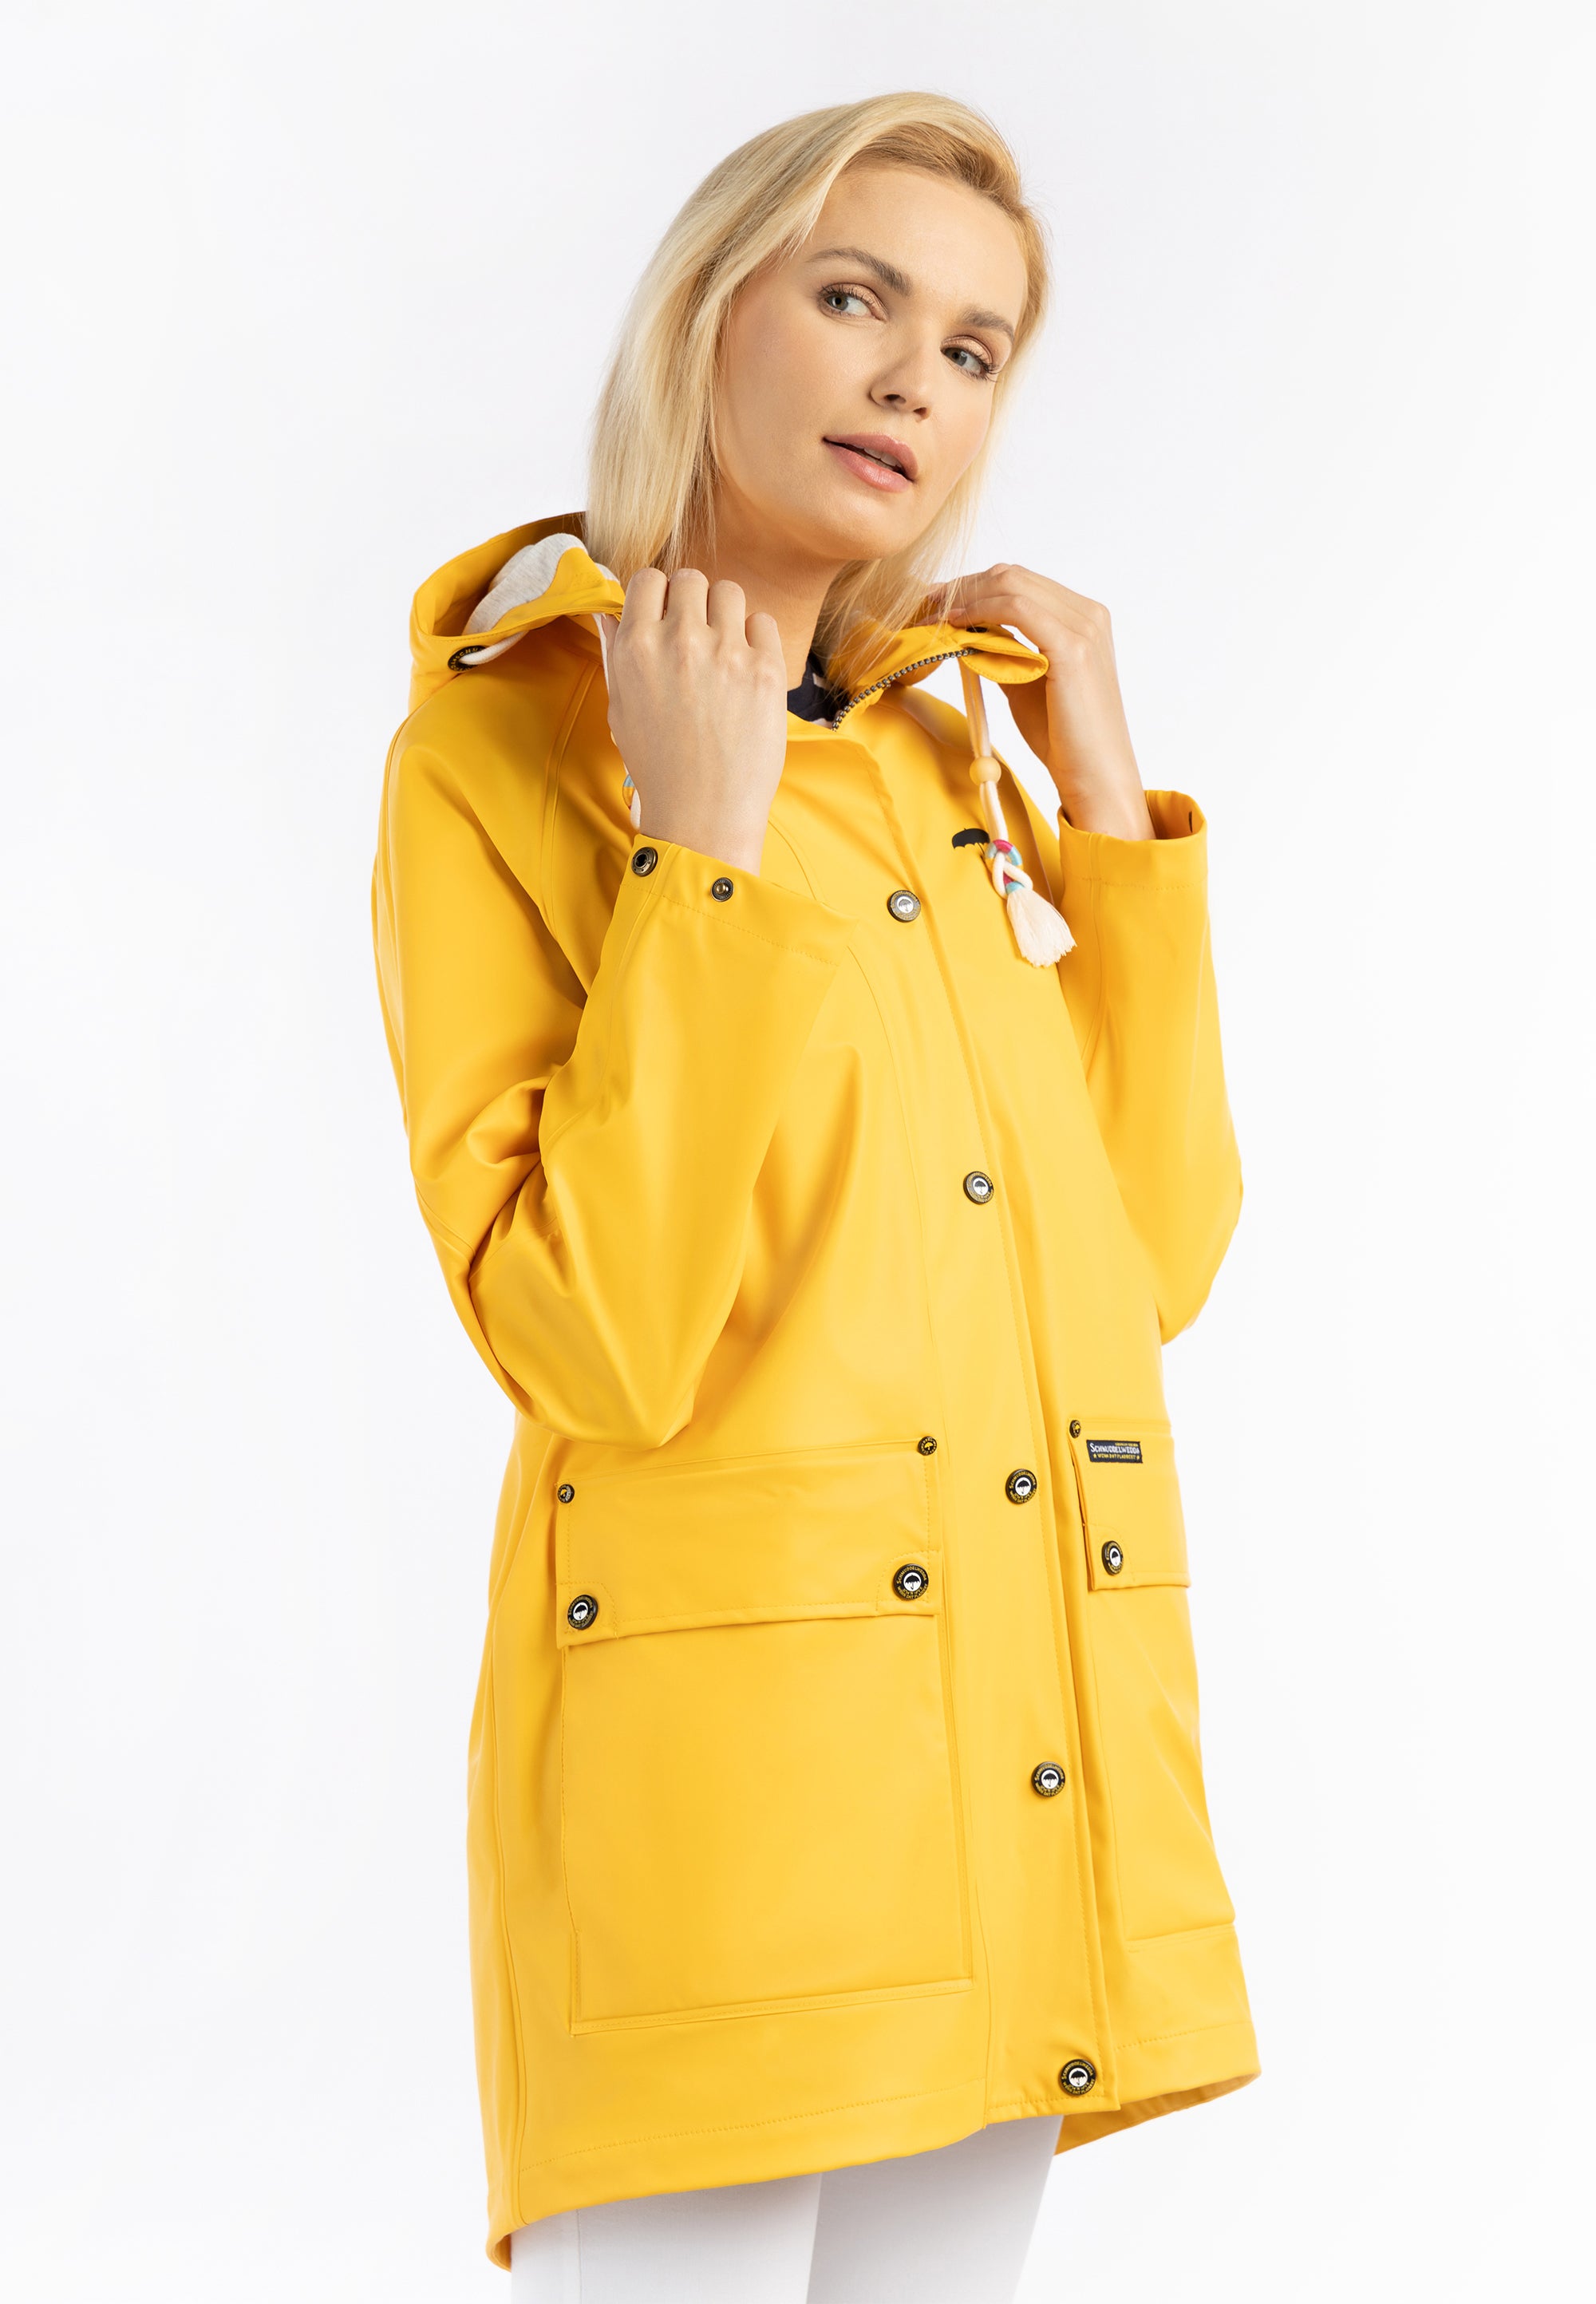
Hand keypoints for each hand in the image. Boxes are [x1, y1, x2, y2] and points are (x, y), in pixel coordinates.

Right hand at [604, 569, 788, 874]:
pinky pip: (763, 622)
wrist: (703, 814)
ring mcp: (726, 653)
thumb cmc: (659, 767)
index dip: (658, 596)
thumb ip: (616, 653)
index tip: (666, 618)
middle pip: (691, 579)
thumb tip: (608, 611)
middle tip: (697, 637)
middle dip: (693, 602)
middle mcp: (680, 642)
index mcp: (637, 648)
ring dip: (725, 614)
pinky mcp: (765, 669)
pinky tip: (746, 671)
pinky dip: (756, 639)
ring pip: (729, 592)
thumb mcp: (620, 709)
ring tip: (723, 652)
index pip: (648, 579)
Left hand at [945, 565, 1154, 840]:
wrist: (1094, 776)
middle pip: (1012, 576)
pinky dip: (980, 610)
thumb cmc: (1062, 737)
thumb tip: (968, 631)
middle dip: (962, 586)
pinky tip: (956, 624)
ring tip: (932, 615)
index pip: (1019, 581)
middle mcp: (1088, 614)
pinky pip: (1017, 609)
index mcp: (1082, 617)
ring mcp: (1084, 627)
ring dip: (965, 597)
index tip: (935, 602)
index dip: (972, 586)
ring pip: (1012, 584)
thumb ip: (1005, 651)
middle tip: (924, 603)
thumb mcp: (1026, 682)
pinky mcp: (1073, 647)